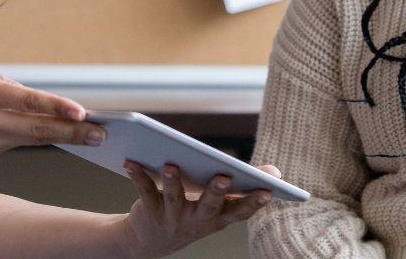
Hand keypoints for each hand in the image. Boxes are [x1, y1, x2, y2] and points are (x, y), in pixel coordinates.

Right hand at [0, 61, 106, 156]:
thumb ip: (8, 83)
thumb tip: (41, 101)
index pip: (26, 101)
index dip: (55, 108)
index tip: (81, 112)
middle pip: (34, 129)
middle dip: (71, 132)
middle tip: (101, 133)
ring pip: (30, 139)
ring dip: (63, 138)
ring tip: (92, 136)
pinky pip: (18, 142)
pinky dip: (40, 137)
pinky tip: (63, 134)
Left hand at [119, 161, 278, 257]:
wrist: (149, 242)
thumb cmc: (193, 214)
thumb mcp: (219, 206)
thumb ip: (243, 186)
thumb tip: (274, 170)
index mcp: (218, 219)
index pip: (239, 212)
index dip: (254, 203)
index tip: (268, 190)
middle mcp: (196, 222)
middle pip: (208, 206)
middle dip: (217, 192)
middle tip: (224, 177)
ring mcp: (173, 218)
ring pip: (174, 198)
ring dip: (173, 181)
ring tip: (171, 164)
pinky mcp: (150, 210)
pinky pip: (144, 191)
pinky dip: (138, 176)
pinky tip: (132, 162)